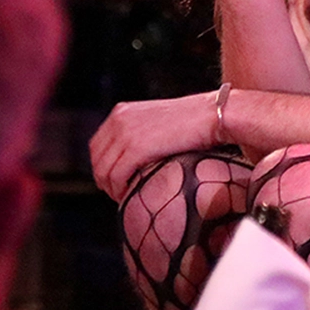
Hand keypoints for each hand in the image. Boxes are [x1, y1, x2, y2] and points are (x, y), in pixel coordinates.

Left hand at [88, 90, 221, 202]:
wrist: (212, 115)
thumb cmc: (194, 121)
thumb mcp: (157, 122)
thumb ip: (140, 134)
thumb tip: (132, 160)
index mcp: (121, 112)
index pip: (97, 146)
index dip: (103, 167)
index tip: (116, 181)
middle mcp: (119, 120)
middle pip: (96, 160)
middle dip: (105, 180)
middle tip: (121, 193)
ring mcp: (126, 133)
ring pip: (103, 171)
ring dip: (112, 189)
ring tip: (128, 196)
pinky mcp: (136, 147)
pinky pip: (116, 176)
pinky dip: (121, 190)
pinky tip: (132, 194)